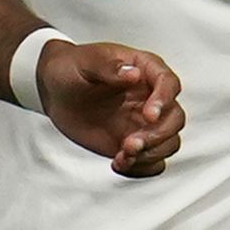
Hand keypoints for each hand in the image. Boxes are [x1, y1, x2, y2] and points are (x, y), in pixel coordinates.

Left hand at [37, 40, 185, 176]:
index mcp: (144, 70)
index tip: (149, 115)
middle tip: (130, 143)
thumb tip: (133, 74)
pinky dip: (141, 167)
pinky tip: (119, 162)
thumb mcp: (85, 62)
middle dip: (157, 135)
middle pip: (175, 118)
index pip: (168, 83)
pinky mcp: (133, 142)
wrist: (54, 91)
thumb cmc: (71, 68)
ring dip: (150, 154)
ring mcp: (143, 122)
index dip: (163, 101)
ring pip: (169, 142)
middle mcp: (150, 97)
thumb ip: (109, 66)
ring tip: (123, 155)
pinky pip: (152, 161)